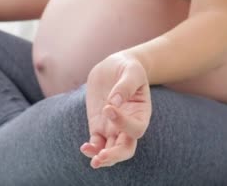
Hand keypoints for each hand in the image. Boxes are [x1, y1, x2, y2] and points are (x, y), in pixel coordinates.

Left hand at [80, 52, 151, 168]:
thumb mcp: (132, 71)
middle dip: (115, 155)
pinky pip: (96, 143)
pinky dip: (91, 148)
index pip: (136, 128)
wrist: (114, 67)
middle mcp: (128, 125)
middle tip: (102, 156)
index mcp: (141, 114)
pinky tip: (85, 148)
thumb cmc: (128, 68)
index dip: (123, 123)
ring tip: (94, 159)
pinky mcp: (98, 125)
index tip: (109, 107)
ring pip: (110, 150)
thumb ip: (125, 86)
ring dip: (103, 157)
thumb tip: (114, 102)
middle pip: (126, 148)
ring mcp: (112, 127)